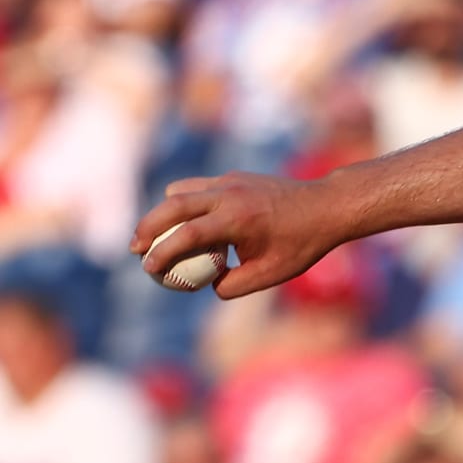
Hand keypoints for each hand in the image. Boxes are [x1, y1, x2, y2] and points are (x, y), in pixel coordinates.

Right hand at [132, 171, 350, 298]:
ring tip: (152, 235)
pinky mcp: (235, 177)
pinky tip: (183, 223)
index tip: (147, 268)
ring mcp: (232, 181)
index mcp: (238, 219)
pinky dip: (183, 202)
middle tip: (134, 249)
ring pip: (182, 190)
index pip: (187, 234)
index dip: (162, 252)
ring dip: (162, 211)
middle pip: (173, 204)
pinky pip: (198, 187)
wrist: (327, 206)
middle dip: (147, 226)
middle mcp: (230, 194)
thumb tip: (207, 285)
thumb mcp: (271, 273)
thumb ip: (234, 284)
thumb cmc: (303, 243)